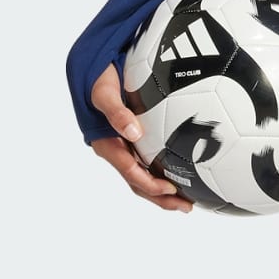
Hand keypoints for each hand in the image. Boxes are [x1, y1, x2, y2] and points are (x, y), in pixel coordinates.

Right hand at [88, 64, 195, 213]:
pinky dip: (161, 173)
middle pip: (138, 183)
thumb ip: (116, 113)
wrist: (92, 70)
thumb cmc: (97, 81)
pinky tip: (180, 175)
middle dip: (161, 198)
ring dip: (162, 191)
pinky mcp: (131, 141)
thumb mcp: (104, 94)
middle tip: (186, 207)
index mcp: (107, 145)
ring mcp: (123, 148)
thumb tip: (134, 132)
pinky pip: (146, 162)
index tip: (172, 189)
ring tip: (187, 201)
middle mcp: (116, 151)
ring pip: (143, 176)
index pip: (130, 172)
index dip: (150, 185)